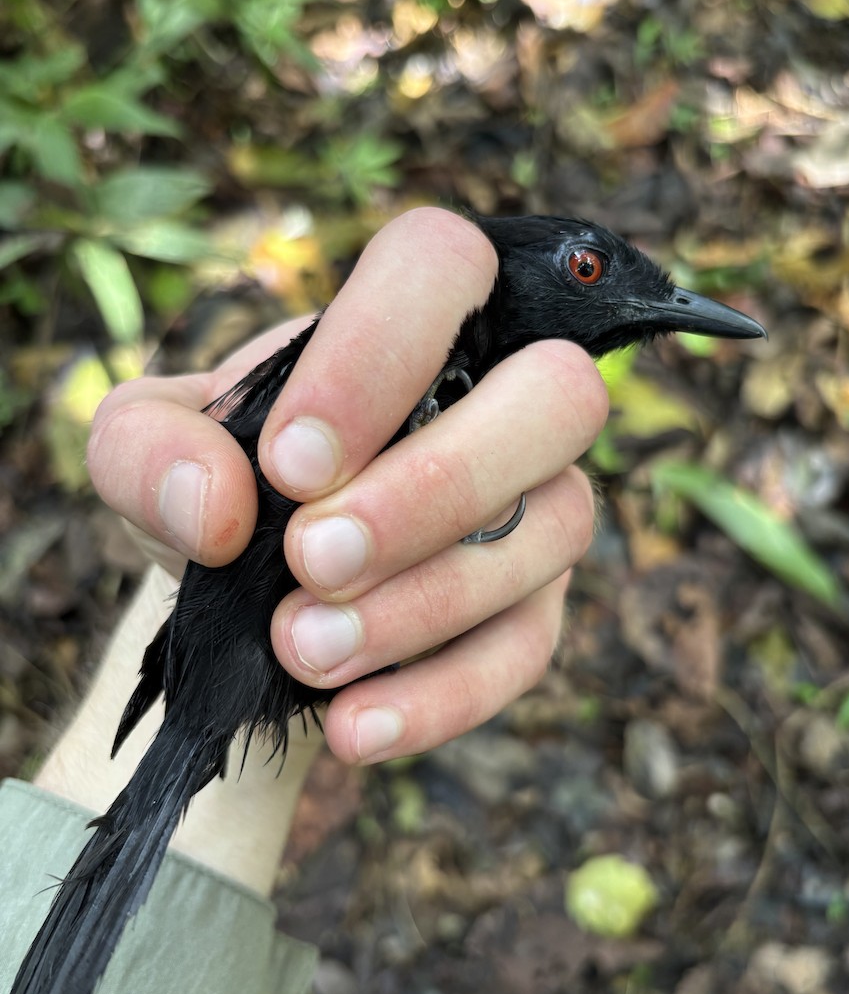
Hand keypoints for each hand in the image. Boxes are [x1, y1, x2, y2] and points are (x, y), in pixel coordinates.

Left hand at [87, 208, 606, 765]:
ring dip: (422, 605)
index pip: (440, 267)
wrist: (250, 587)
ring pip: (551, 532)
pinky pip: (530, 649)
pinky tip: (352, 725)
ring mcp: (535, 503)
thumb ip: (149, 449)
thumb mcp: (145, 450)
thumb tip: (217, 506)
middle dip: (435, 487)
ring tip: (301, 650)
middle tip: (312, 558)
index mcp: (409, 318)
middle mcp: (500, 395)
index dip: (376, 357)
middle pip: (558, 396)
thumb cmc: (220, 484)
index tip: (287, 463)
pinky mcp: (535, 607)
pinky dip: (441, 695)